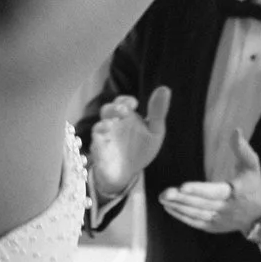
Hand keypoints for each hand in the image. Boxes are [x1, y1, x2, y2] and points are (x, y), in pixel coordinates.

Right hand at [89, 86, 170, 200]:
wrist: (127, 173)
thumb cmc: (139, 149)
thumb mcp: (154, 131)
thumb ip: (158, 111)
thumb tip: (165, 88)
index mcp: (125, 117)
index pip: (121, 102)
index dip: (125, 101)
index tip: (134, 104)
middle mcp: (112, 124)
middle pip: (107, 111)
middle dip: (113, 109)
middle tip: (124, 111)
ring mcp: (104, 139)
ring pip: (98, 128)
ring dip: (103, 125)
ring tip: (111, 125)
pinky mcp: (99, 154)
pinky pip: (95, 147)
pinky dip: (99, 145)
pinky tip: (105, 144)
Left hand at [159, 129, 260, 235]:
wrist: (260, 214)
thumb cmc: (253, 184)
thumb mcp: (252, 166)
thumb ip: (242, 149)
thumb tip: (236, 131)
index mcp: (235, 193)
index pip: (215, 191)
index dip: (199, 190)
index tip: (182, 186)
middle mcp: (227, 209)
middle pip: (202, 204)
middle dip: (182, 199)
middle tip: (165, 193)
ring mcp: (220, 220)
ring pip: (197, 215)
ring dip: (179, 207)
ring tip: (163, 199)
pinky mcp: (214, 227)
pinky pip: (196, 223)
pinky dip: (182, 216)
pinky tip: (169, 208)